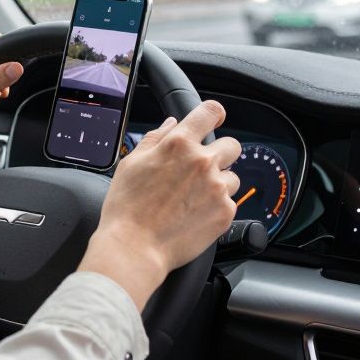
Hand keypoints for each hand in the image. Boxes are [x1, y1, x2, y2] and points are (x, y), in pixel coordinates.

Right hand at [78, 101, 240, 309]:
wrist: (135, 247)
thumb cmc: (127, 208)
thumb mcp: (131, 164)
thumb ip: (155, 139)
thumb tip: (171, 124)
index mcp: (178, 144)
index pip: (209, 112)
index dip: (214, 113)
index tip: (215, 119)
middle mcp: (202, 162)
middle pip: (231, 145)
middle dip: (220, 153)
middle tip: (201, 169)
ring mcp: (217, 188)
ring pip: (232, 176)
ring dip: (219, 183)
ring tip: (194, 198)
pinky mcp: (225, 212)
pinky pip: (230, 202)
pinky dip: (216, 206)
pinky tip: (195, 215)